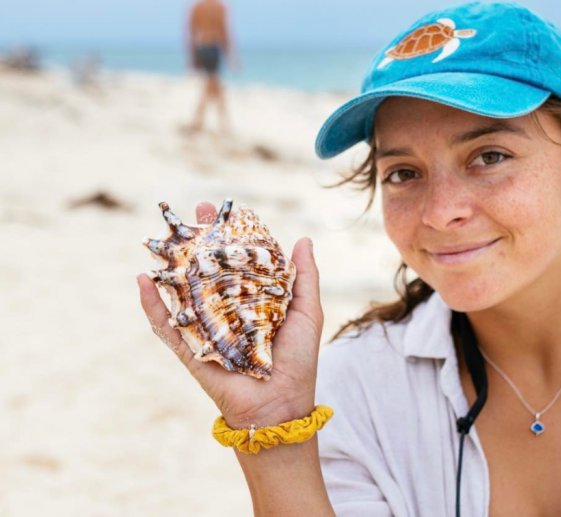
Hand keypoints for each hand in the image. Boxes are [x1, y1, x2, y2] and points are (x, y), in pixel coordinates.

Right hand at [138, 202, 323, 428]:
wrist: (281, 404)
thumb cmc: (298, 359)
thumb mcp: (307, 311)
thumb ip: (304, 277)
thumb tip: (303, 240)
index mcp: (254, 300)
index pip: (237, 261)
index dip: (229, 236)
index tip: (221, 209)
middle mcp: (228, 311)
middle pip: (207, 270)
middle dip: (198, 241)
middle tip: (192, 213)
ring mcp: (207, 329)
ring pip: (183, 292)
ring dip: (170, 265)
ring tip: (162, 238)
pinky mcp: (191, 350)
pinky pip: (166, 326)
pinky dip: (152, 305)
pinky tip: (143, 280)